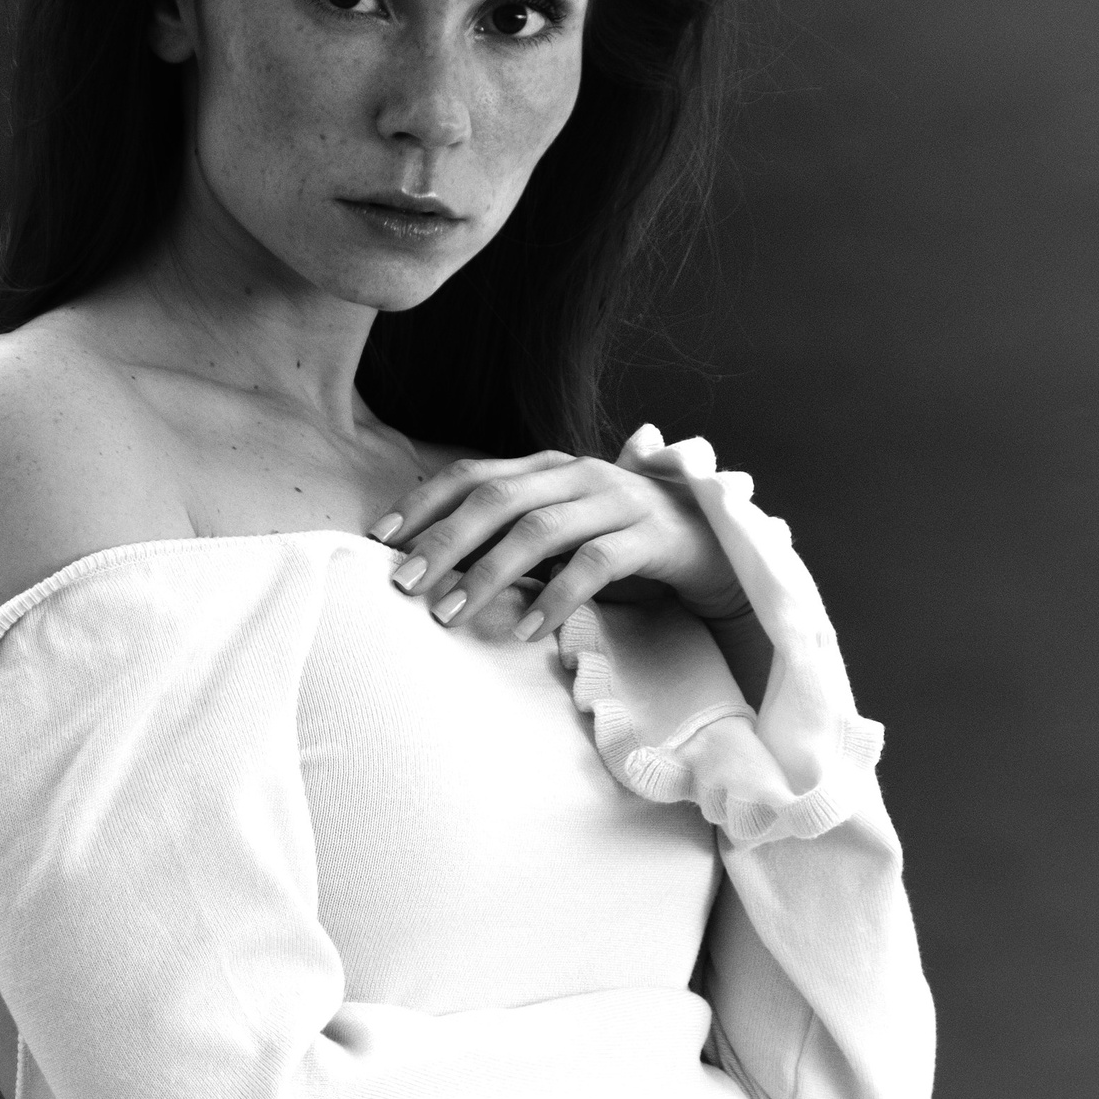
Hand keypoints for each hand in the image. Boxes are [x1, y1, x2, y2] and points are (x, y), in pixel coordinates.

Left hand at [368, 426, 752, 642]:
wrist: (718, 549)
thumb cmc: (624, 546)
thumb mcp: (562, 536)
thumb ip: (512, 540)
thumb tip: (434, 569)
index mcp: (549, 468)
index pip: (474, 475)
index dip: (424, 503)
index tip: (380, 540)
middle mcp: (579, 474)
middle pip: (496, 500)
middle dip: (443, 543)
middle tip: (404, 585)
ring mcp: (618, 501)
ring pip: (539, 529)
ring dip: (488, 574)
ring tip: (451, 614)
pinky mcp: (652, 537)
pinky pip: (596, 564)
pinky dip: (557, 597)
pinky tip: (528, 630)